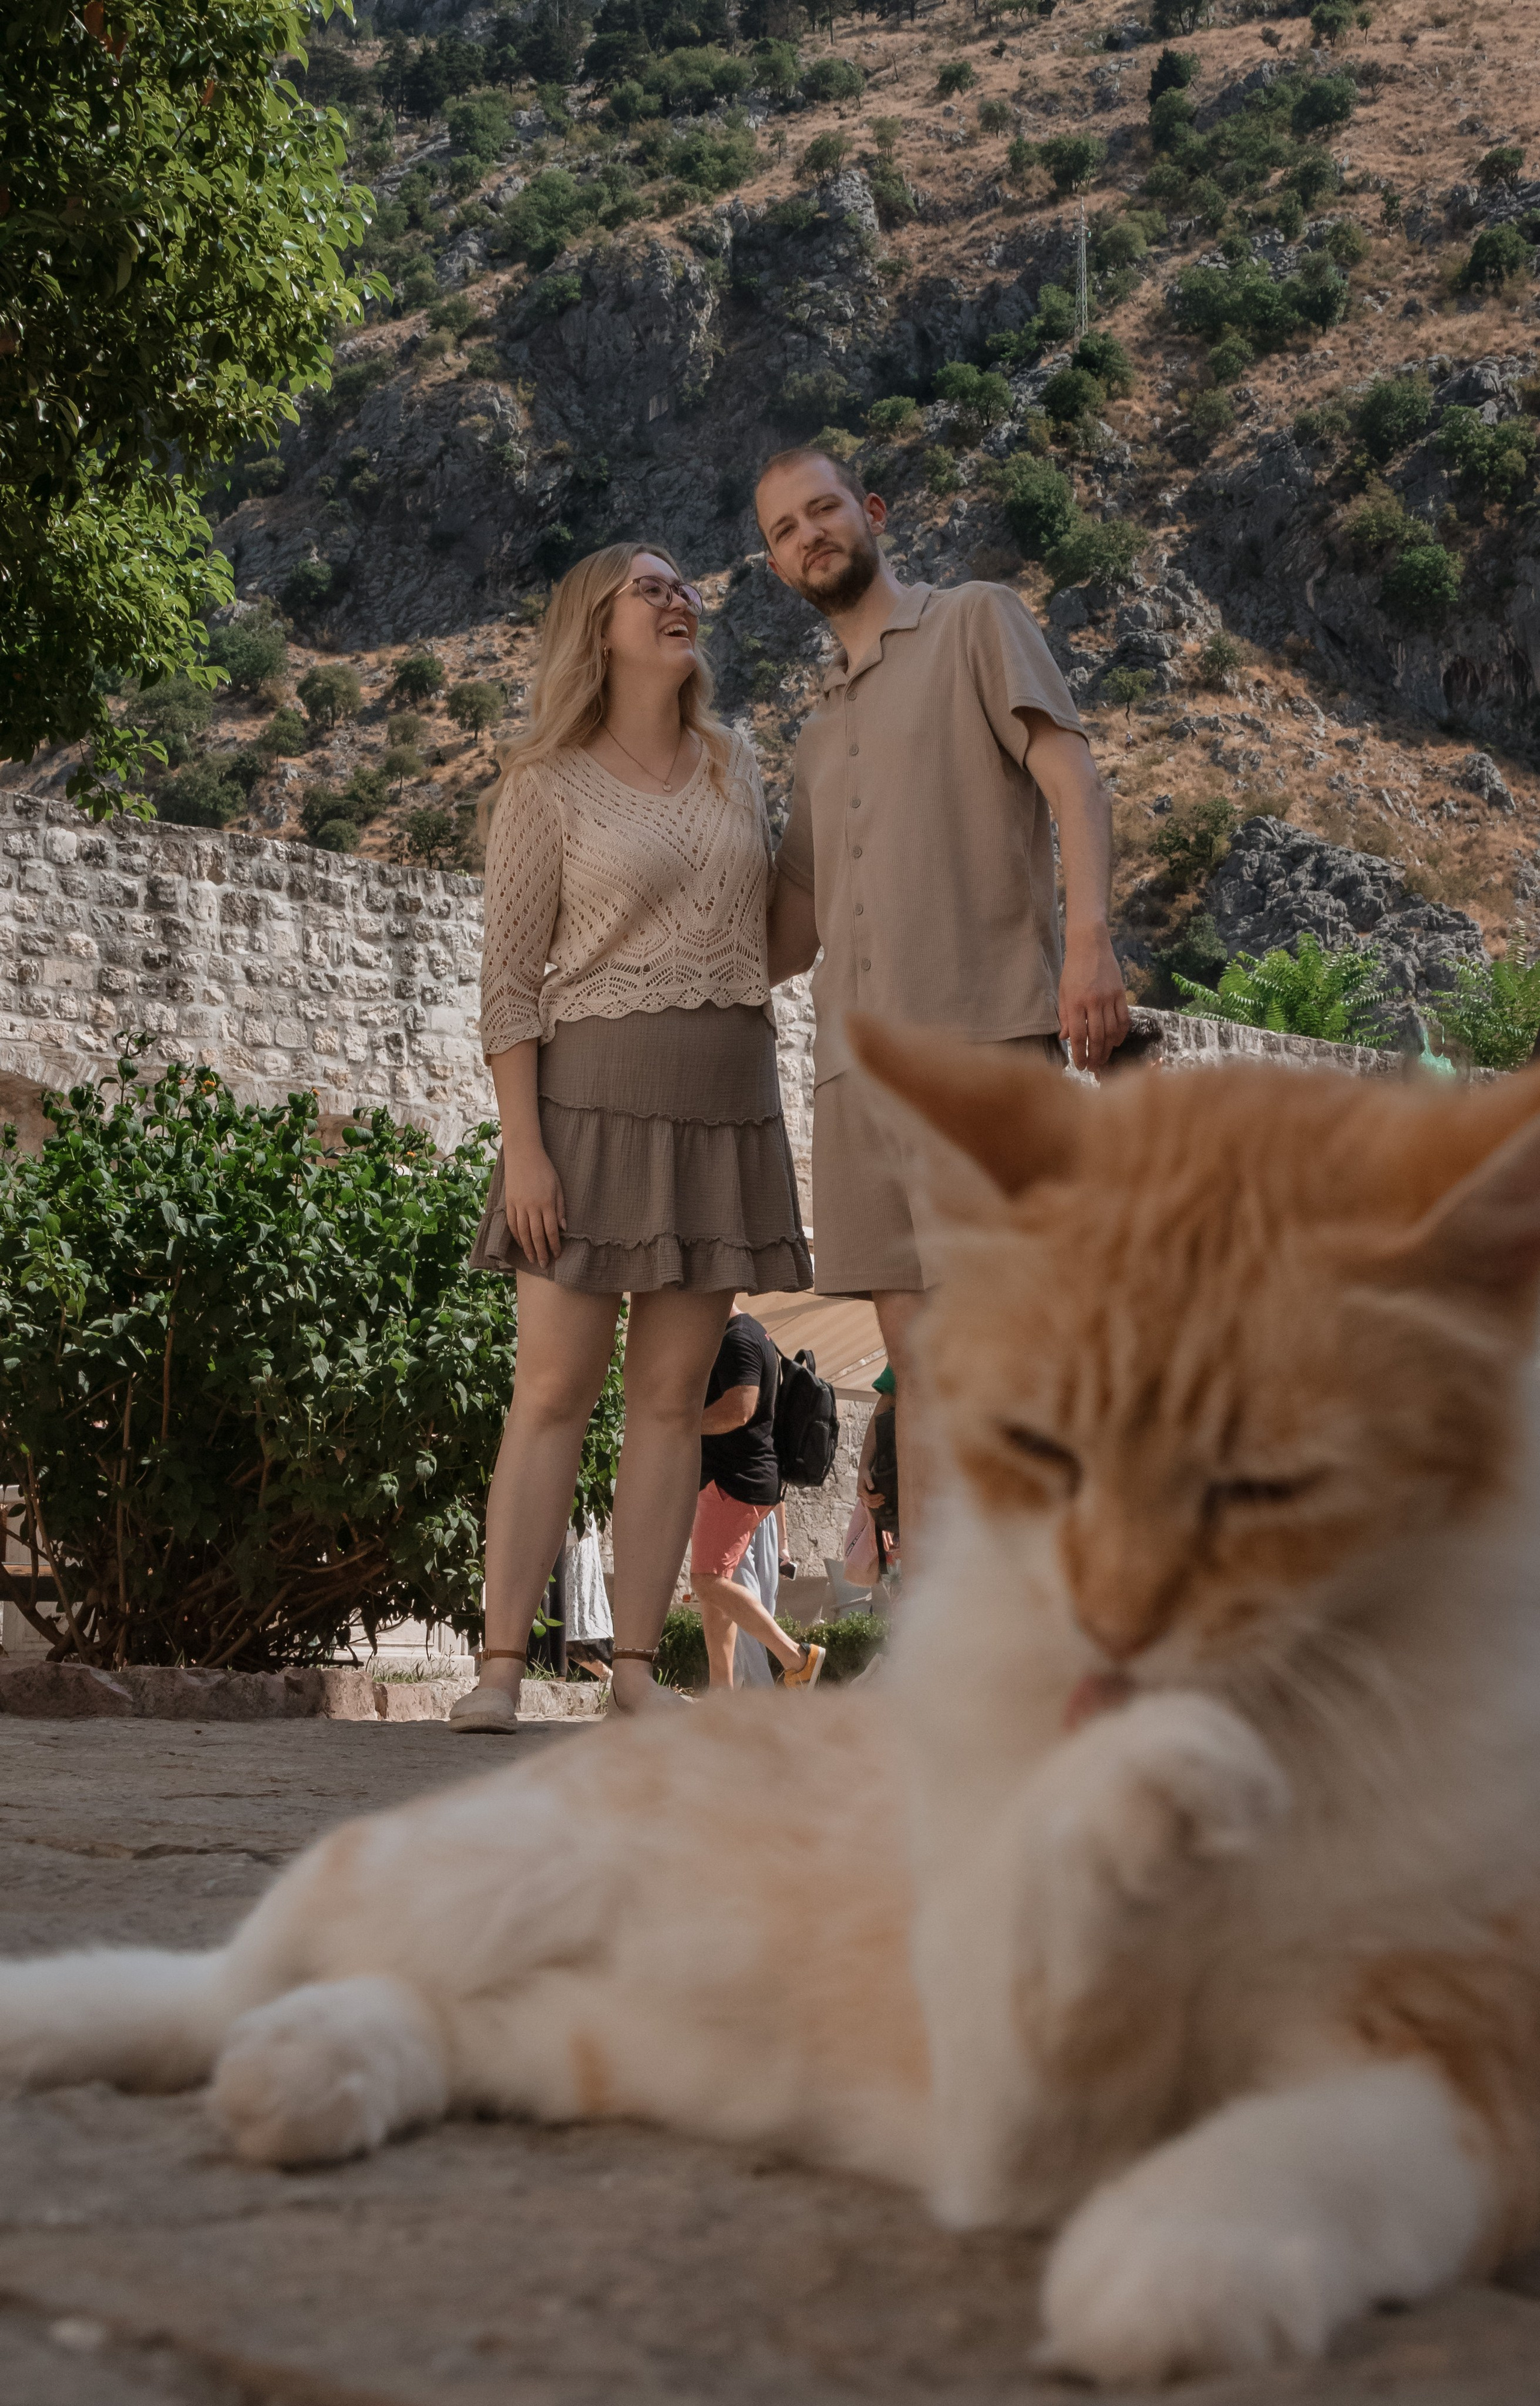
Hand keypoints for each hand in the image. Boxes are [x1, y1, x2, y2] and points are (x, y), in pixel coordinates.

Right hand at [504, 1142, 564, 1266]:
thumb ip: (560, 1208)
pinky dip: (516, 1236)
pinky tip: (521, 1244)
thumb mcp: (558, 1187)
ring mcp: (518, 1205)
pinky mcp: (509, 1202)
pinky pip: (512, 1224)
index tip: (557, 1256)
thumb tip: (563, 1228)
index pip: (551, 1231)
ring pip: (522, 1233)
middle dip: (541, 1252)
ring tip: (532, 1259)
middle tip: (544, 1265)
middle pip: (536, 1235)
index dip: (554, 1245)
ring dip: (528, 1248)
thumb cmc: (545, 1169)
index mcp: (546, 1203)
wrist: (523, 1154)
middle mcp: (532, 1206)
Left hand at [1058, 925, 1130, 1073]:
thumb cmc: (1073, 969)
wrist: (1090, 945)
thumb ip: (1064, 1016)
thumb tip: (1065, 1038)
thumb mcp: (1063, 992)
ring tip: (1104, 1059)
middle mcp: (1093, 1002)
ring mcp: (1109, 997)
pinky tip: (1117, 1042)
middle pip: (1097, 1036)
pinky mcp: (1121, 993)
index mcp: (1075, 1003)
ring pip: (1112, 1030)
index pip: (1078, 1035)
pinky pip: (1124, 1018)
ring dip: (1109, 1048)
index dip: (1079, 1054)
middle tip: (1094, 1067)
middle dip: (1095, 1056)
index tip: (1080, 1066)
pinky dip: (1121, 1033)